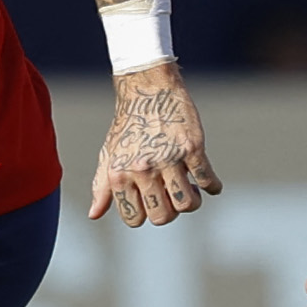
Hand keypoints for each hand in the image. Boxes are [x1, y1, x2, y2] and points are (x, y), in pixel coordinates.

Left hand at [91, 62, 221, 226]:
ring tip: (191, 190)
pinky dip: (213, 186)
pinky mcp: (192, 147)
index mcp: (121, 175)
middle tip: (171, 196)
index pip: (135, 218)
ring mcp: (169, 159)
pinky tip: (211, 185)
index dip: (146, 214)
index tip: (152, 202)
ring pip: (187, 204)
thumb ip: (101, 187)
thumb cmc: (128, 125)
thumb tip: (94, 215)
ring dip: (192, 202)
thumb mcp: (109, 155)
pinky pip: (207, 179)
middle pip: (162, 216)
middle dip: (169, 212)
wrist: (147, 88)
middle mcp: (143, 169)